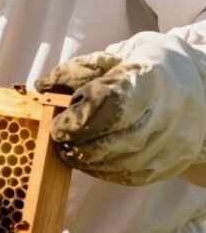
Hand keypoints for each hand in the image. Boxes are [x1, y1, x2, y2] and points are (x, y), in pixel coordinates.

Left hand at [35, 32, 205, 185]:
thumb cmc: (146, 68)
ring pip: (126, 161)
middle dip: (81, 144)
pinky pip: (135, 175)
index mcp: (151, 77)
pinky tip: (92, 162)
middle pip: (120, 138)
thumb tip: (41, 86)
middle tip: (60, 142)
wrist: (197, 87)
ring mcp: (175, 140)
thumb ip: (78, 70)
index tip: (58, 125)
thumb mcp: (116, 57)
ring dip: (90, 161)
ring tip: (70, 152)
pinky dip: (107, 172)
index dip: (79, 119)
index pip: (112, 104)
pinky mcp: (173, 161)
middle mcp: (169, 111)